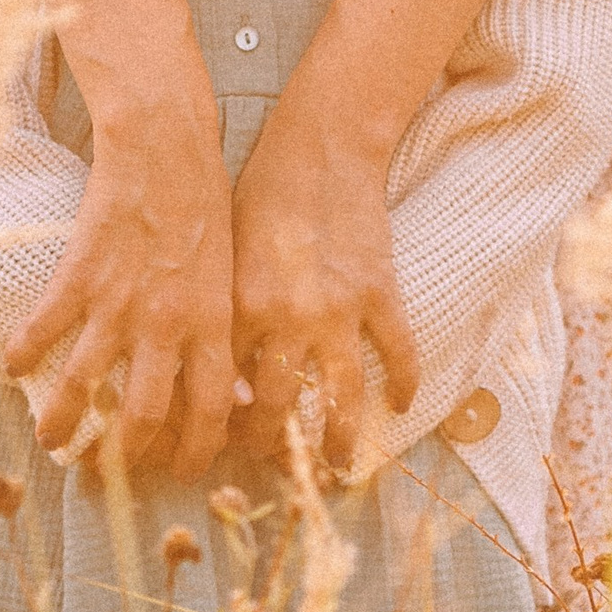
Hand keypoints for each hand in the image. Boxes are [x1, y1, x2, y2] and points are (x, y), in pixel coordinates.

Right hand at [5, 121, 237, 480]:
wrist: (166, 146)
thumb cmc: (207, 204)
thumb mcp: (232, 276)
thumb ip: (223, 335)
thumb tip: (234, 398)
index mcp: (212, 325)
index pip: (209, 412)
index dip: (196, 451)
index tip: (183, 470)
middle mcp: (165, 325)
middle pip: (142, 416)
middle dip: (123, 456)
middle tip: (108, 467)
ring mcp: (118, 303)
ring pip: (84, 386)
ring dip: (63, 423)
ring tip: (51, 442)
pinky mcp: (79, 276)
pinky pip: (43, 330)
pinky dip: (23, 354)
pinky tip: (13, 368)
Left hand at [228, 111, 418, 472]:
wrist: (322, 144)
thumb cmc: (262, 188)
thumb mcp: (226, 248)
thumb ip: (224, 306)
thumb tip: (216, 365)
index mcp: (240, 305)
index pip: (222, 386)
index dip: (213, 420)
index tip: (209, 439)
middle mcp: (288, 318)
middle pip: (275, 406)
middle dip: (266, 443)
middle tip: (263, 459)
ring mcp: (340, 310)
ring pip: (340, 399)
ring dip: (338, 440)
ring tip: (338, 466)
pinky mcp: (381, 294)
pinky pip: (398, 353)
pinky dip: (403, 382)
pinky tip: (401, 404)